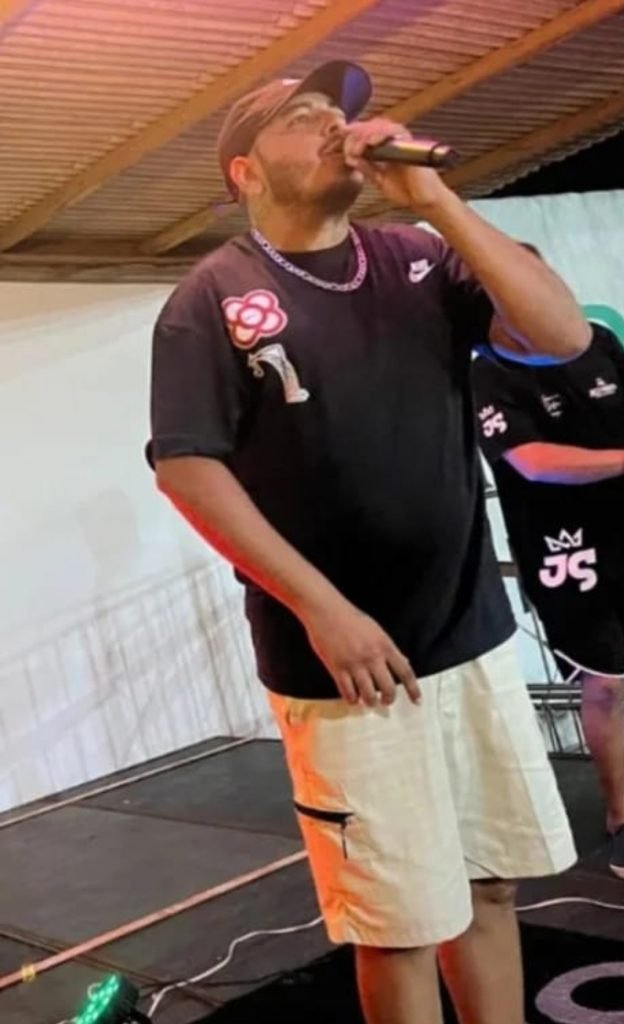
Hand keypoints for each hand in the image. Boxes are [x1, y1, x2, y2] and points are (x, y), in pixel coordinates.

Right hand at [300, 596, 420, 706]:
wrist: (326, 610)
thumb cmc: (350, 617)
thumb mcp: (376, 630)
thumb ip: (389, 648)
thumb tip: (404, 662)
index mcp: (384, 646)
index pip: (405, 672)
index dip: (413, 690)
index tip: (417, 701)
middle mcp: (372, 657)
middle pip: (388, 688)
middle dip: (389, 699)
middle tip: (386, 702)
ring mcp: (355, 664)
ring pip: (369, 695)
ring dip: (370, 702)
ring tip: (369, 702)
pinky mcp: (338, 669)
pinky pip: (348, 693)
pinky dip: (352, 699)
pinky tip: (352, 697)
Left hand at [342, 118, 450, 212]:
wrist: (424, 201)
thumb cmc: (406, 191)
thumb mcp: (380, 180)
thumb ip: (367, 168)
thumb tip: (350, 158)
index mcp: (384, 148)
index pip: (365, 134)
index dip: (350, 136)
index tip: (335, 145)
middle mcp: (392, 141)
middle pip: (370, 126)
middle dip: (354, 134)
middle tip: (344, 146)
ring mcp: (401, 141)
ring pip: (381, 126)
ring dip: (366, 134)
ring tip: (357, 148)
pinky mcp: (410, 143)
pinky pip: (395, 132)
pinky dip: (382, 135)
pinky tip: (371, 143)